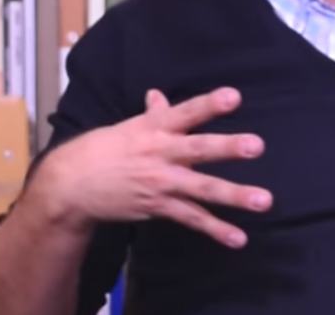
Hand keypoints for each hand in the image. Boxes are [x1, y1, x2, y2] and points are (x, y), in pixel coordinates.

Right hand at [24, 87, 272, 248]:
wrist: (71, 186)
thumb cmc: (102, 150)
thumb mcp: (127, 127)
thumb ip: (154, 114)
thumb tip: (158, 95)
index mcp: (155, 128)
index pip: (186, 112)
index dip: (209, 104)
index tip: (234, 97)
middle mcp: (161, 153)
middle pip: (198, 149)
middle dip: (228, 148)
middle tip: (256, 146)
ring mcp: (161, 182)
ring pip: (202, 189)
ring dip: (234, 195)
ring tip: (263, 201)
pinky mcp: (159, 207)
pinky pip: (192, 219)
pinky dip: (216, 230)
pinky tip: (239, 239)